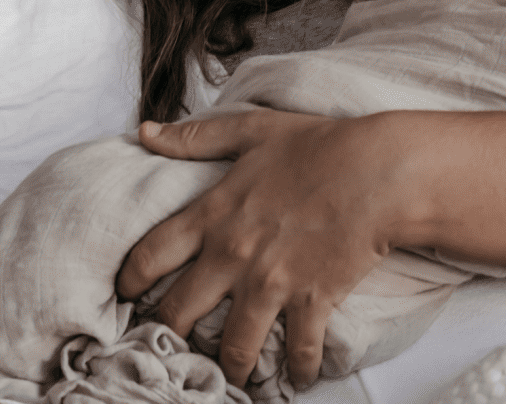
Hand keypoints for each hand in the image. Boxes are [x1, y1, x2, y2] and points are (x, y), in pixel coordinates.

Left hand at [116, 109, 413, 390]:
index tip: (126, 295)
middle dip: (168, 335)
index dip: (130, 280)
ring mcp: (272, 284)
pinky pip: (297, 353)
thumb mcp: (249, 130)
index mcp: (213, 214)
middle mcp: (233, 255)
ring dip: (228, 366)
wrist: (379, 171)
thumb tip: (144, 131)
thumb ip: (194, 137)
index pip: (151, 255)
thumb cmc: (318, 145)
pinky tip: (297, 376)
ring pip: (233, 346)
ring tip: (228, 376)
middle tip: (168, 344)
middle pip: (180, 312)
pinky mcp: (312, 303)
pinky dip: (298, 370)